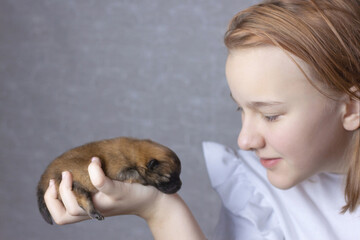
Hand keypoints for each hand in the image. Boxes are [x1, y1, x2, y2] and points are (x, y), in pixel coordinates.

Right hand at [44, 157, 162, 224]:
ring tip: (71, 172)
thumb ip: (95, 183)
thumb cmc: (131, 191)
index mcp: (92, 208)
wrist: (157, 199)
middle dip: (56, 196)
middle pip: (66, 215)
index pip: (61, 217)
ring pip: (77, 208)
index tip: (51, 184)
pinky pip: (104, 186)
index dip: (50, 202)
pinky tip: (95, 161)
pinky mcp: (121, 192)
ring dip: (68, 189)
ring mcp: (108, 202)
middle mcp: (97, 209)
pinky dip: (95, 173)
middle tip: (64, 176)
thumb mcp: (109, 188)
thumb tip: (80, 164)